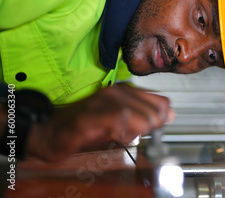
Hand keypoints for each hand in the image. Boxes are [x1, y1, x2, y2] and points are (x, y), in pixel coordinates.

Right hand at [25, 83, 173, 161]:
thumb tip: (170, 115)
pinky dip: (121, 132)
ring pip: (139, 115)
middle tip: (132, 135)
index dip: (161, 119)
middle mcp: (117, 91)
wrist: (51, 132)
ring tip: (121, 135)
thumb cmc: (87, 128)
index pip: (162, 102)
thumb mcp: (123, 123)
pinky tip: (113, 135)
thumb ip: (145, 118)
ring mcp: (102, 101)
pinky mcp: (90, 115)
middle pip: (154, 111)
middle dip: (149, 129)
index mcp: (127, 91)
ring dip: (135, 131)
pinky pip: (118, 120)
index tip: (152, 129)